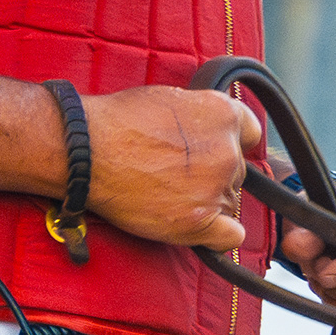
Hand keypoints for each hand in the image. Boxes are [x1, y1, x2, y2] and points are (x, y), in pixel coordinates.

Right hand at [82, 86, 264, 248]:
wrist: (86, 151)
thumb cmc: (117, 121)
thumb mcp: (171, 98)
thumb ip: (201, 115)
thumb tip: (207, 127)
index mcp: (224, 115)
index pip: (249, 135)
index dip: (230, 144)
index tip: (211, 151)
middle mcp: (227, 152)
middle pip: (236, 172)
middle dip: (212, 175)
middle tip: (176, 175)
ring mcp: (215, 188)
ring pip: (229, 203)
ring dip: (208, 203)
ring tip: (170, 196)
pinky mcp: (199, 221)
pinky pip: (230, 236)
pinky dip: (217, 235)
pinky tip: (197, 226)